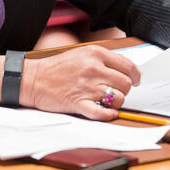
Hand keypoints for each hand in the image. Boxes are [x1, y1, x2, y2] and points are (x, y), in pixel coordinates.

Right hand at [20, 45, 141, 119]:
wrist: (33, 79)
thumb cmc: (57, 67)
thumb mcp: (82, 53)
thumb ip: (103, 59)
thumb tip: (125, 69)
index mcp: (95, 54)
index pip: (128, 65)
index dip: (136, 75)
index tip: (136, 80)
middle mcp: (93, 69)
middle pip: (126, 83)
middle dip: (125, 89)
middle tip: (117, 91)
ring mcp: (86, 87)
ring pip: (118, 98)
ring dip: (116, 102)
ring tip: (108, 101)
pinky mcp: (79, 103)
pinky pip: (102, 113)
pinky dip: (109, 115)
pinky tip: (108, 113)